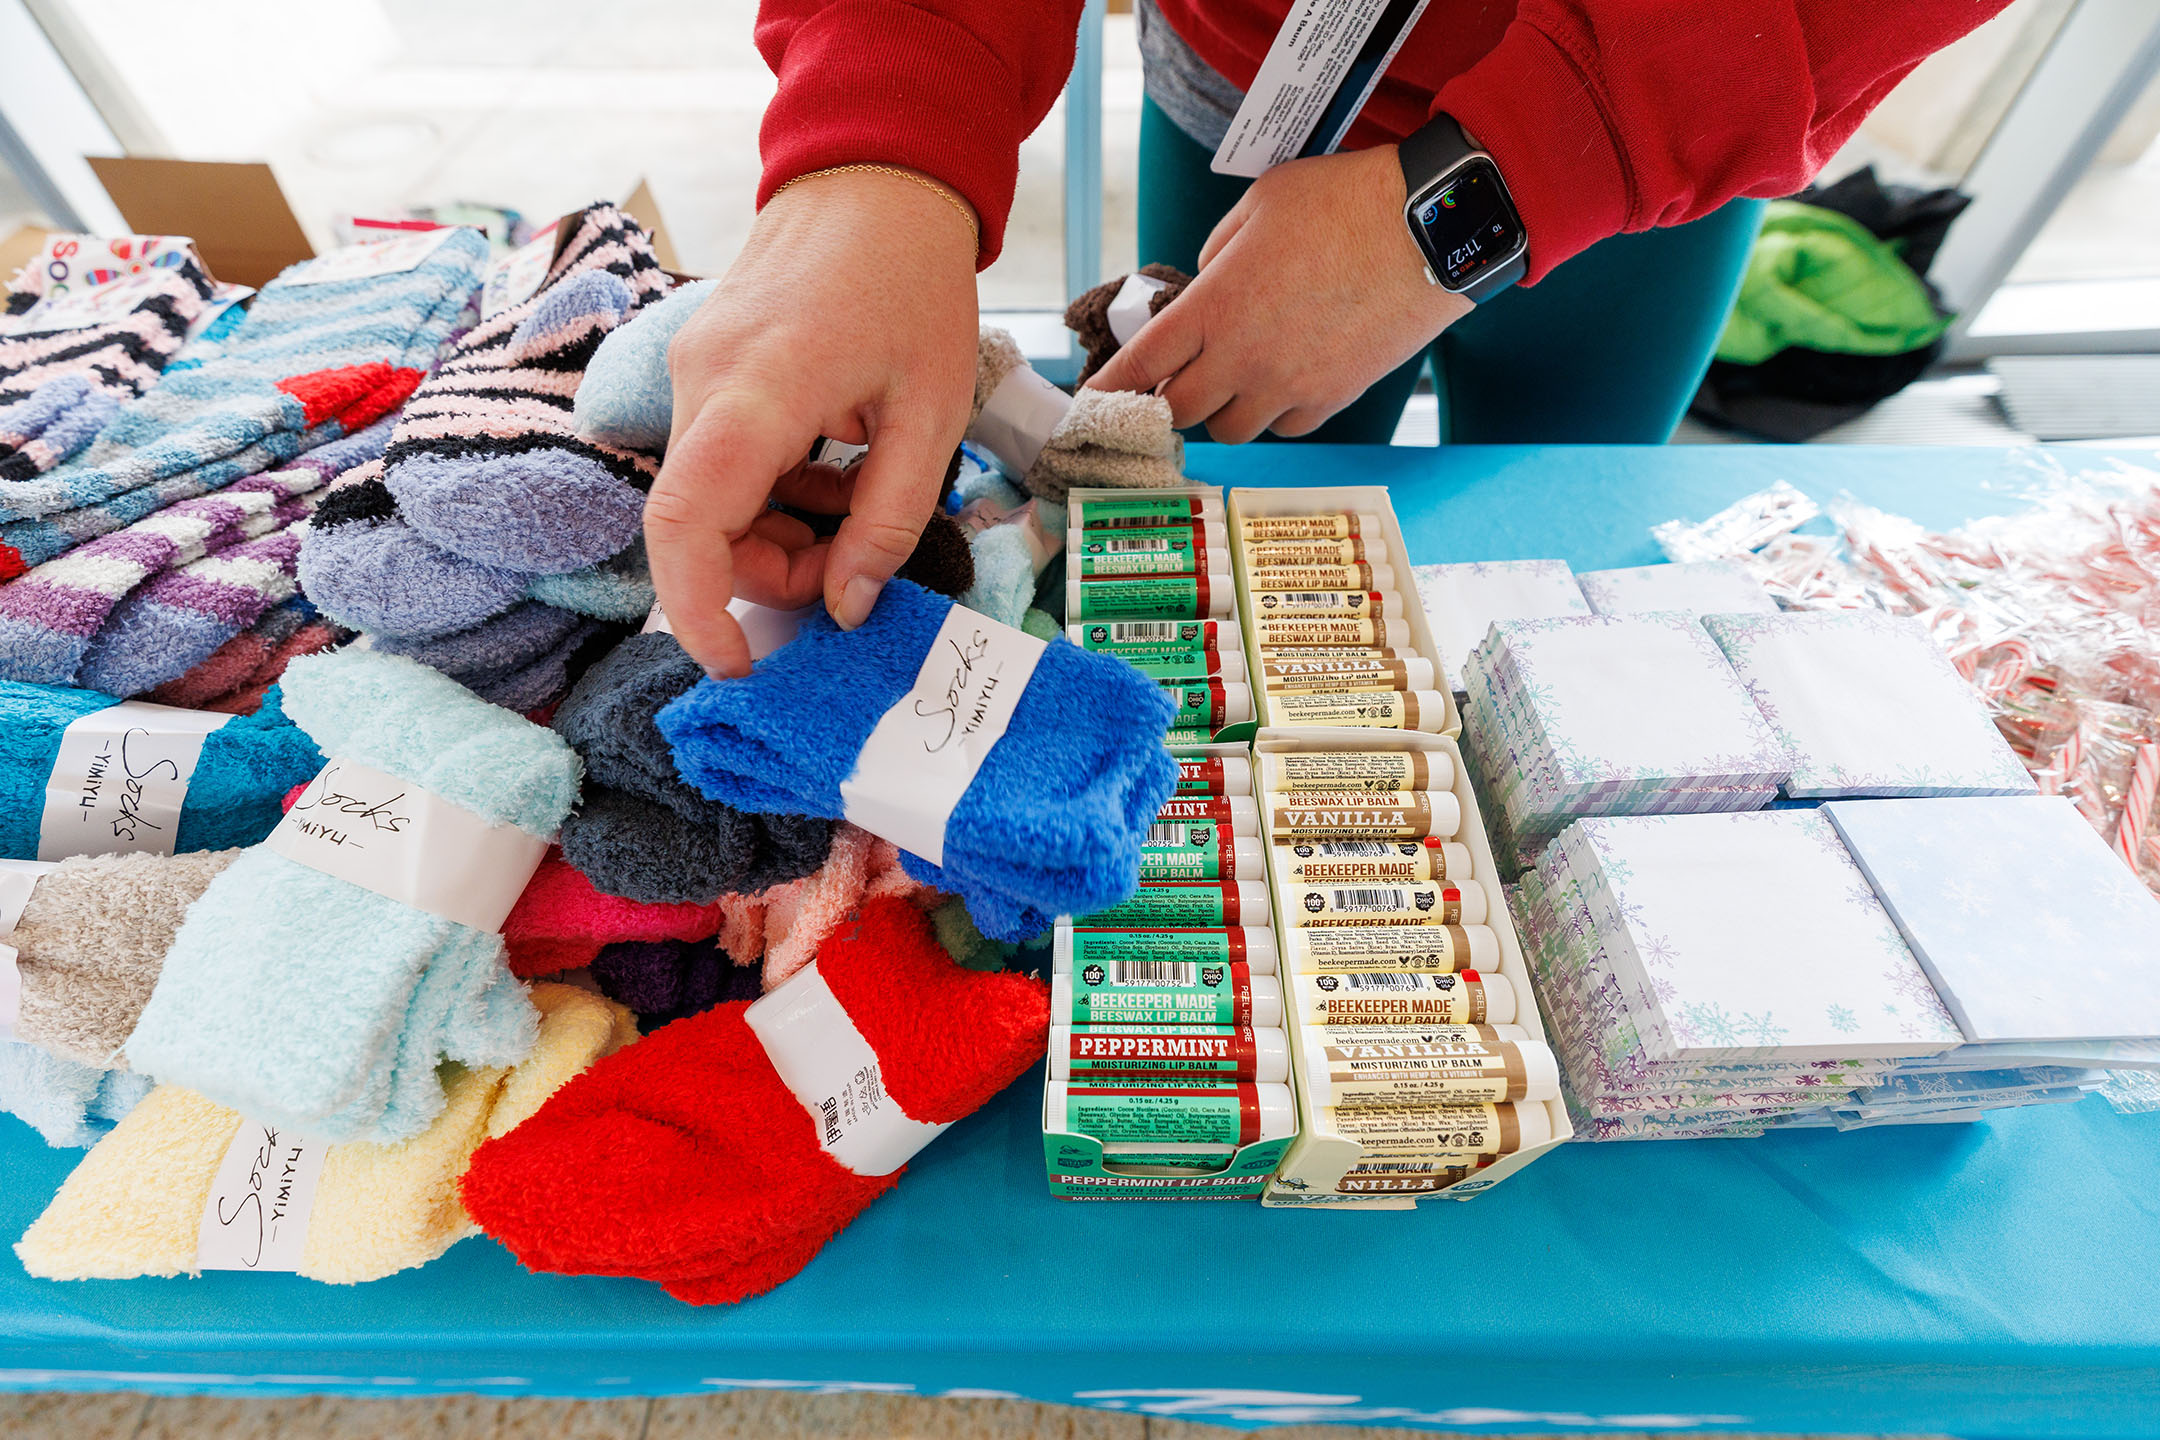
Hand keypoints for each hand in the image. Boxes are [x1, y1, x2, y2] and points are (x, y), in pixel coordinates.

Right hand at [645, 167, 979, 676]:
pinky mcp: (702, 368)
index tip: (737, 663)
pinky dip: (768, 492)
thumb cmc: (915, 285)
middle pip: (700, 525)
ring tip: (854, 511)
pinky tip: (833, 473)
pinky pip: (718, 460)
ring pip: (708, 499)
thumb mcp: (933, 415)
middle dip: (767, 574)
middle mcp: (702, 381)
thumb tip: (848, 608)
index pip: (688, 524)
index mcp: (759, 389)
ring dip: (773, 534)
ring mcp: (692, 370)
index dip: (698, 610)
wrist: (875, 178)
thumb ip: (889, 521)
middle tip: (849, 575)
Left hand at [1088, 145, 1471, 442]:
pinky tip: (1286, 381)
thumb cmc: (1345, 202)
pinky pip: (1287, 426)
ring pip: (1232, 429)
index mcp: (1216, 305)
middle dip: (1167, 400)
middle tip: (1173, 382)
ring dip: (1224, 409)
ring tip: (1237, 378)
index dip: (1109, 388)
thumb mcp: (1261, 204)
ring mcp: (1291, 383)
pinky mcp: (1333, 397)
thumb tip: (1205, 283)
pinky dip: (1277, 413)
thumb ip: (1218, 251)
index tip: (1090, 402)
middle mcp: (1245, 356)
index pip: (1141, 363)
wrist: (1429, 230)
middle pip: (1180, 411)